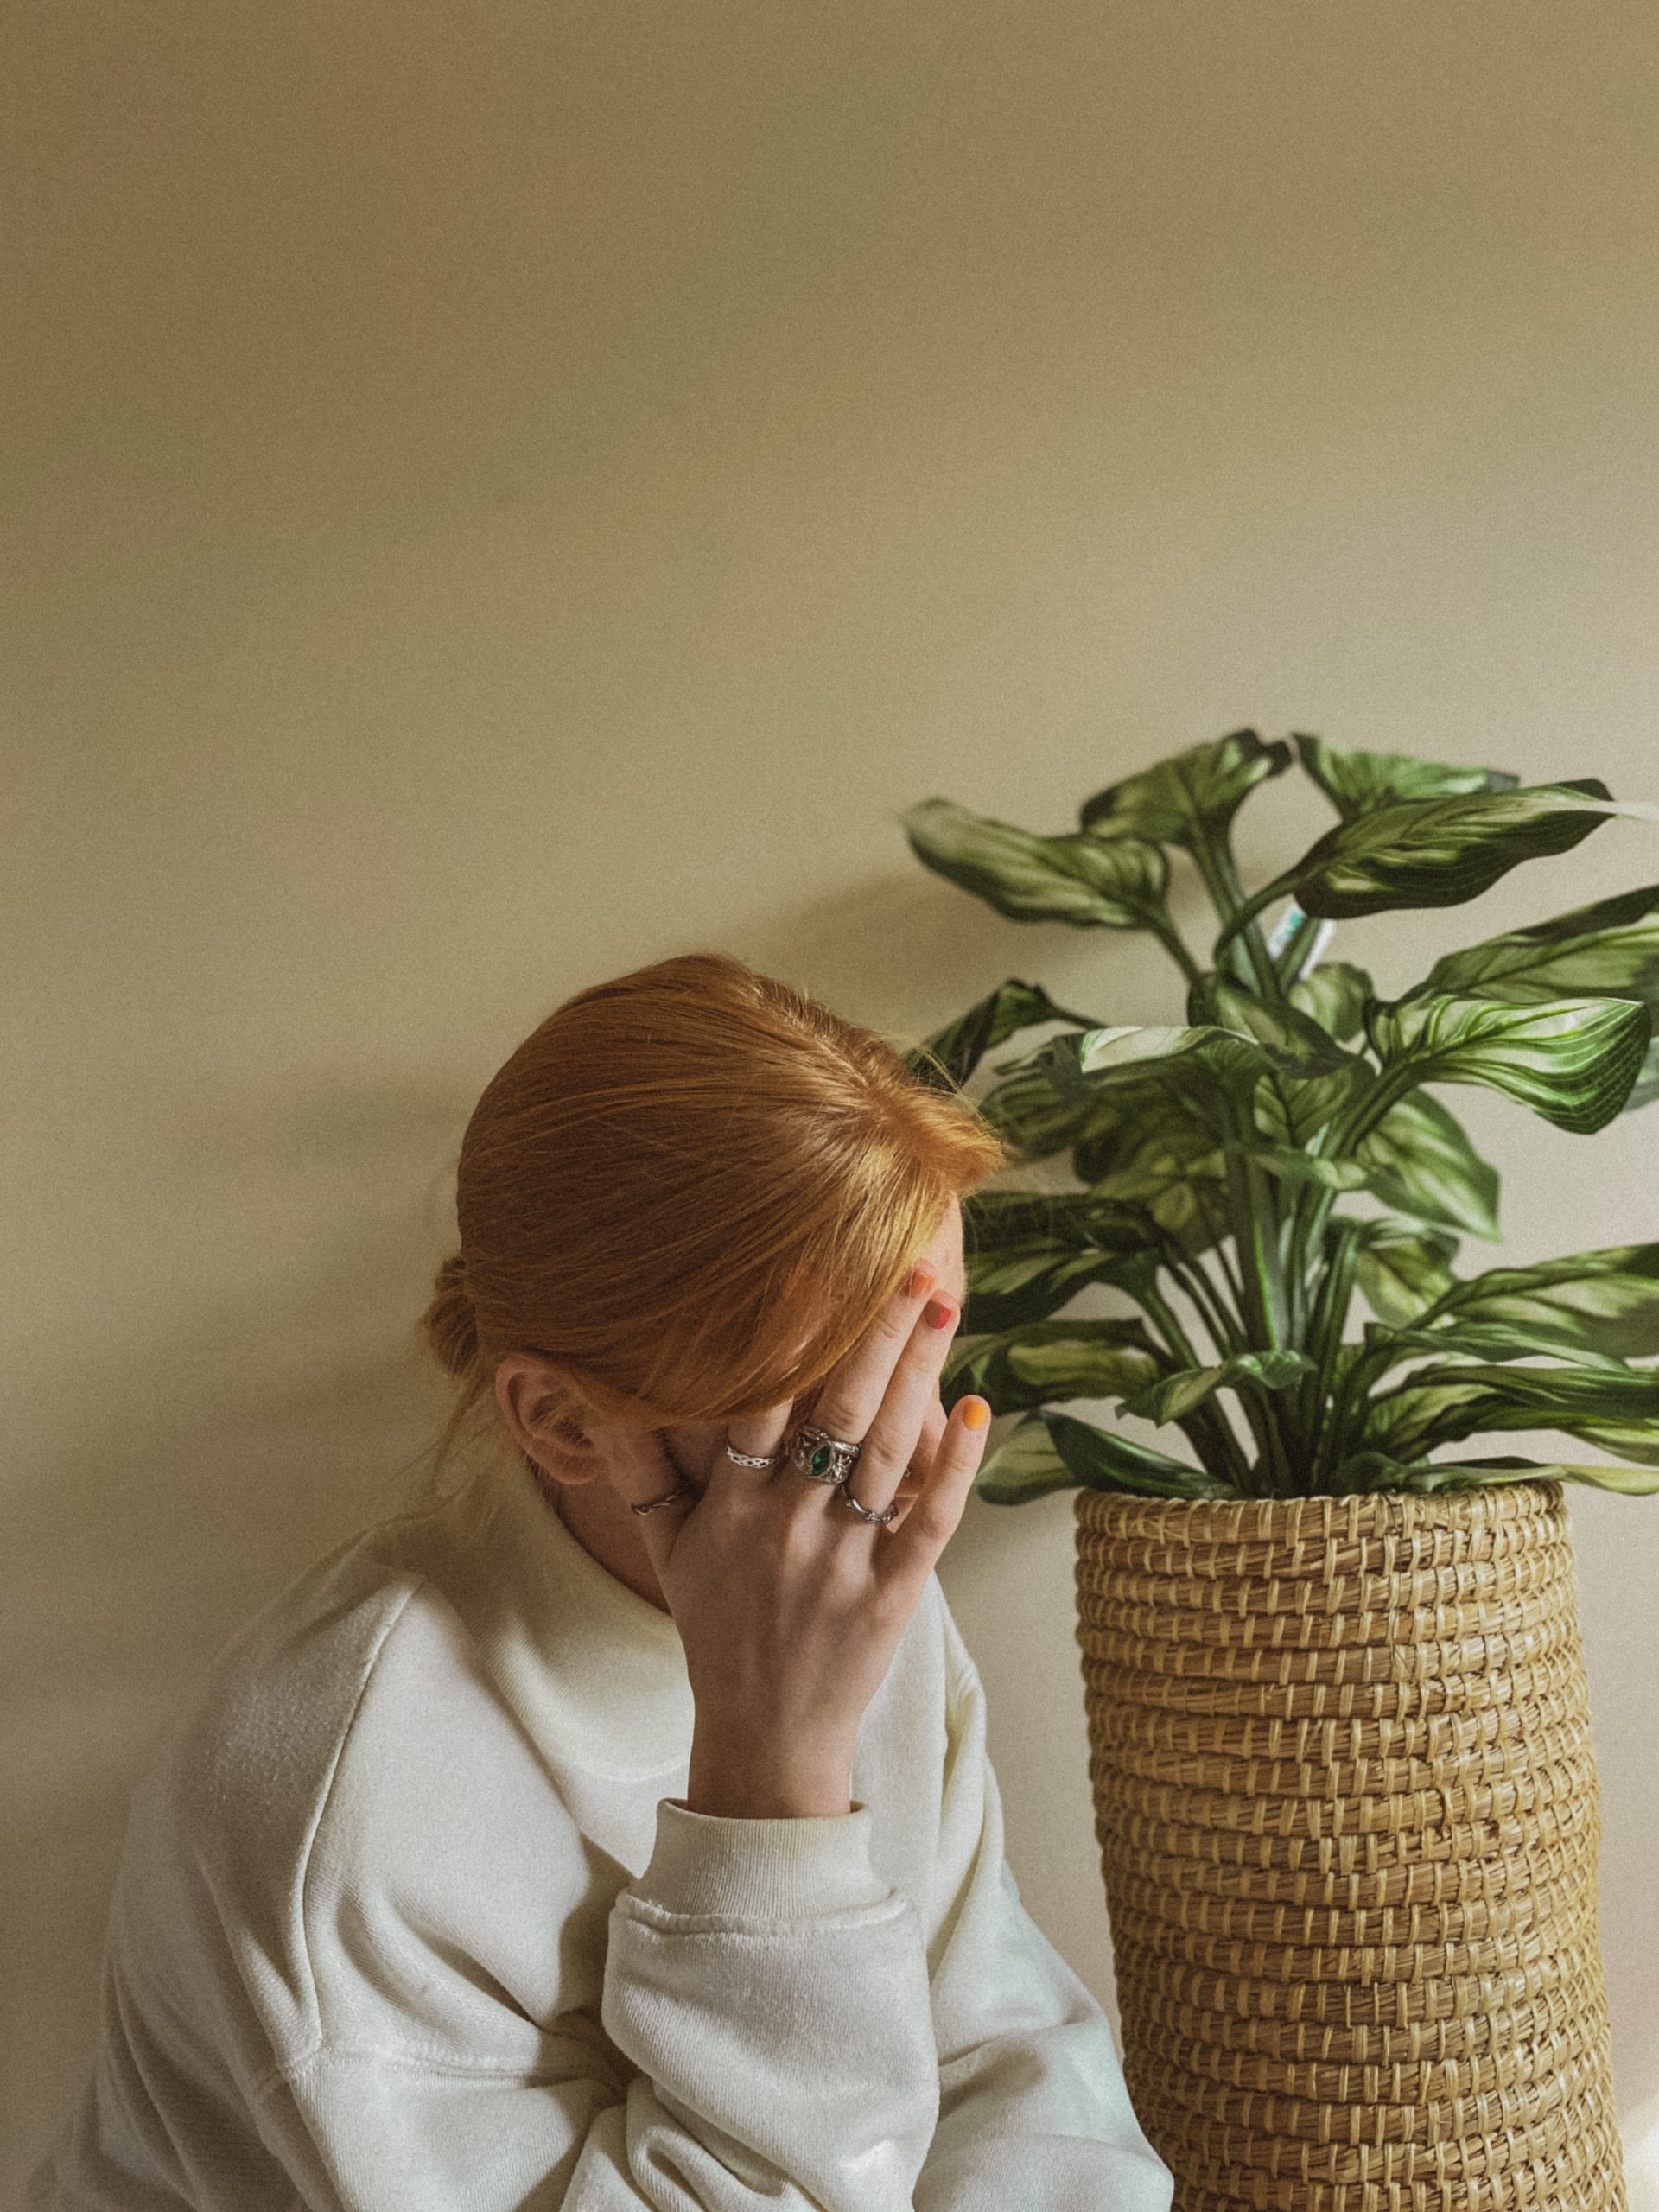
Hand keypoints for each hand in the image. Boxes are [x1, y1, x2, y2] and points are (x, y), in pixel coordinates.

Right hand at [600, 1261, 990, 1815]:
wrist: (766, 1736)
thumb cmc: (715, 1631)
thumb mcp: (663, 1552)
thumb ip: (634, 1471)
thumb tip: (593, 1397)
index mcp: (732, 1511)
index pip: (759, 1405)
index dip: (786, 1339)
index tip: (813, 1274)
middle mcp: (789, 1528)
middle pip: (838, 1414)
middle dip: (877, 1336)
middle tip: (910, 1268)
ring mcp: (846, 1559)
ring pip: (890, 1451)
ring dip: (920, 1375)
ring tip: (942, 1306)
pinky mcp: (896, 1591)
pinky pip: (933, 1518)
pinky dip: (957, 1465)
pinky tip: (977, 1409)